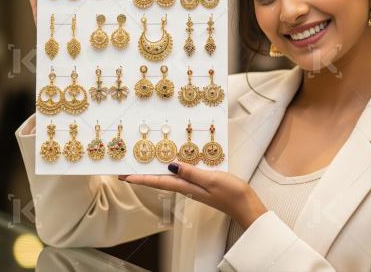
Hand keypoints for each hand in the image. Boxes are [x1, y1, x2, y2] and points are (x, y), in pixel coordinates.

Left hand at [118, 162, 267, 229]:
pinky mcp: (201, 185)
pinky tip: (172, 164)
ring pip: (169, 178)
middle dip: (143, 175)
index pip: (158, 182)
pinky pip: (182, 176)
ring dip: (155, 172)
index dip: (141, 179)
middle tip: (126, 170)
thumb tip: (170, 166)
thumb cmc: (231, 193)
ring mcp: (194, 187)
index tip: (123, 176)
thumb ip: (191, 173)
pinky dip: (172, 170)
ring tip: (143, 164)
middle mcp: (187, 188)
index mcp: (187, 187)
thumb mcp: (211, 179)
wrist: (246, 205)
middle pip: (160, 180)